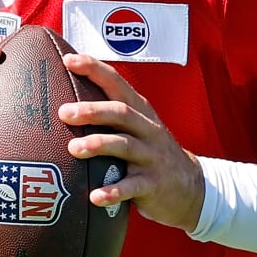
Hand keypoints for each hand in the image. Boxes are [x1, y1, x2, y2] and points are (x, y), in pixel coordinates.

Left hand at [60, 53, 204, 233]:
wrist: (191, 187)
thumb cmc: (151, 153)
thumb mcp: (138, 129)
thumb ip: (111, 116)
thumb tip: (65, 102)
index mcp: (141, 113)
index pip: (117, 84)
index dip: (94, 70)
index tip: (69, 60)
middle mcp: (148, 131)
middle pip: (121, 113)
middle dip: (93, 110)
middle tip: (64, 112)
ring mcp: (152, 157)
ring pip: (125, 146)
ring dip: (98, 145)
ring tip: (73, 149)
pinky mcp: (154, 184)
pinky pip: (132, 187)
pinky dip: (113, 191)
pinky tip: (95, 196)